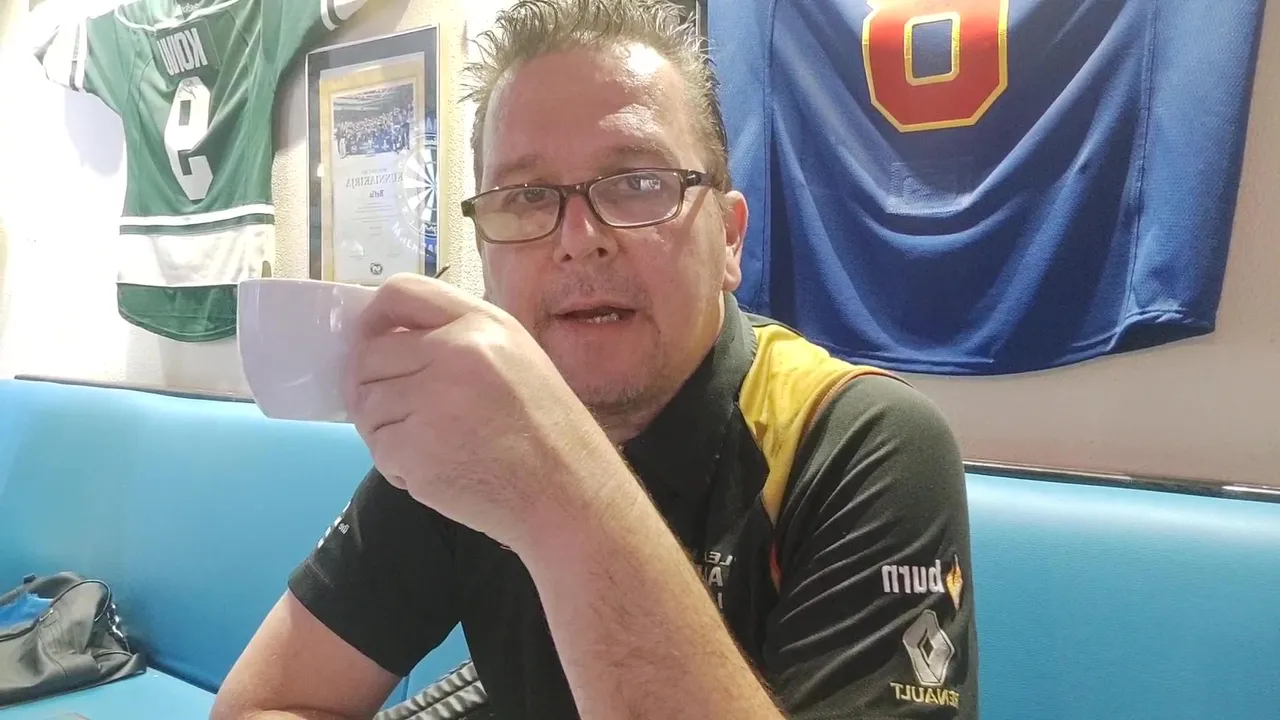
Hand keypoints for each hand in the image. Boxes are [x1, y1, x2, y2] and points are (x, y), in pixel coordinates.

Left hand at [343, 273, 626, 550]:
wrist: (568, 493)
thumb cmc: (547, 431)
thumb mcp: (516, 359)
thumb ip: (458, 342)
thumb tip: (389, 346)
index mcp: (481, 324)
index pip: (400, 293)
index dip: (373, 317)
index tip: (370, 341)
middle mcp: (452, 352)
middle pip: (370, 355)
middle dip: (372, 386)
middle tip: (401, 414)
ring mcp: (429, 400)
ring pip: (367, 405)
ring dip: (387, 431)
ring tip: (433, 448)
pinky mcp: (413, 449)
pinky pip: (379, 448)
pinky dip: (397, 466)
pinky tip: (437, 472)